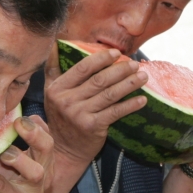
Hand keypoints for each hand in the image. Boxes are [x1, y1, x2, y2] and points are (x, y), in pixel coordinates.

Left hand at [0, 115, 55, 192]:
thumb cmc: (5, 186)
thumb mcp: (9, 163)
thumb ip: (10, 144)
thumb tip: (2, 118)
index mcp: (43, 162)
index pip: (48, 139)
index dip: (38, 126)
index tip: (22, 116)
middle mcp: (43, 175)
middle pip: (47, 150)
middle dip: (35, 134)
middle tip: (18, 123)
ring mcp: (31, 191)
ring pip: (35, 172)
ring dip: (18, 158)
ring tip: (3, 153)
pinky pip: (1, 186)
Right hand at [42, 44, 147, 163]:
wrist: (63, 150)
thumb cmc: (60, 117)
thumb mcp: (50, 92)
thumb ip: (52, 69)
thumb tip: (56, 42)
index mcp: (57, 89)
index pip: (81, 69)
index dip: (100, 59)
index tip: (116, 53)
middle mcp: (67, 101)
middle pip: (99, 81)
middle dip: (119, 70)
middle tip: (134, 63)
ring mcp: (80, 115)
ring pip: (109, 94)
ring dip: (129, 84)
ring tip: (142, 76)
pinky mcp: (93, 127)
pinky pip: (116, 112)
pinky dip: (130, 105)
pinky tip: (142, 99)